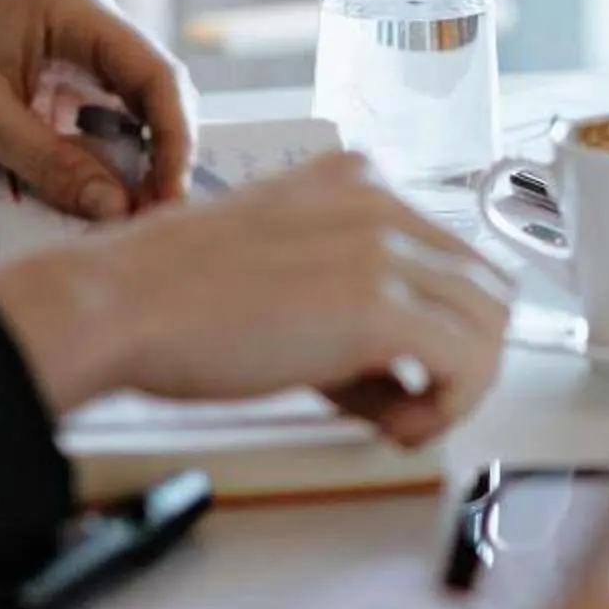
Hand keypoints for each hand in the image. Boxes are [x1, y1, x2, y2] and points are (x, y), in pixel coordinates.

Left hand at [0, 0, 195, 218]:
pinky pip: (98, 130)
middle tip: (155, 215)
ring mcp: (76, 60)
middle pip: (154, 94)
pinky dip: (101, 165)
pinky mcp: (59, 90)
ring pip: (132, 116)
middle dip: (161, 155)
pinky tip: (98, 199)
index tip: (169, 192)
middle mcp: (90, 30)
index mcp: (78, 12)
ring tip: (130, 215)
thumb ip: (51, 164)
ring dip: (134, 164)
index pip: (155, 74)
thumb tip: (118, 211)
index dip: (174, 135)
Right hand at [0, 153, 513, 428]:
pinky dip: (449, 405)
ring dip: (458, 386)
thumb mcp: (281, 270)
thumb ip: (348, 299)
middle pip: (485, 286)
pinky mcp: (379, 305)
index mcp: (359, 181)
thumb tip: (401, 374)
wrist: (116, 305)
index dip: (434, 327)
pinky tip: (394, 426)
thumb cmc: (172, 301)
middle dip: (458, 356)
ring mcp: (385, 249)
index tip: (393, 375)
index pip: (450, 257)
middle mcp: (383, 202)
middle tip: (402, 407)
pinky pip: (470, 360)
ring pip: (492, 322)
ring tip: (394, 421)